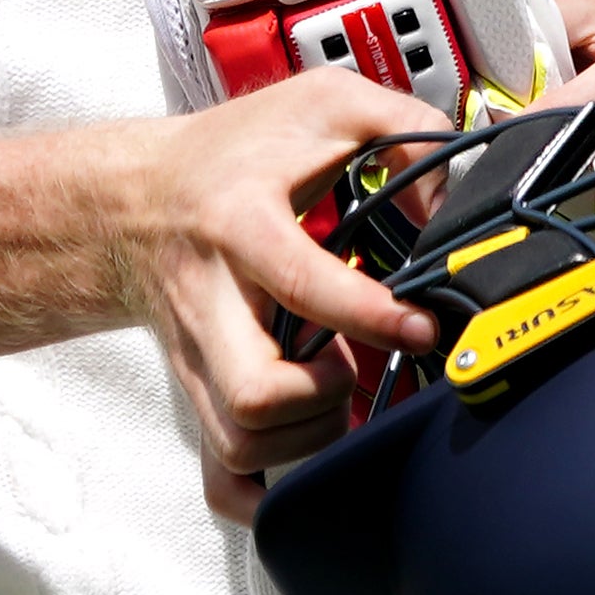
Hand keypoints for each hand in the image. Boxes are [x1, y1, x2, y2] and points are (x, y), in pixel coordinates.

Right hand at [110, 71, 443, 527]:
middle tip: (355, 368)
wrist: (135, 197)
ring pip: (242, 446)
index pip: (302, 283)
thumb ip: (403, 130)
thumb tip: (459, 197)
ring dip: (308, 437)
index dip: (371, 316)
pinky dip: (267, 490)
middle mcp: (211, 301)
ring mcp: (199, 358)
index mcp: (240, 224)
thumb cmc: (235, 151)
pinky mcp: (198, 394)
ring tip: (335, 392)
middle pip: (253, 394)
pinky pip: (220, 478)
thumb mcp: (323, 103)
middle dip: (325, 400)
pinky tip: (304, 454)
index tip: (419, 325)